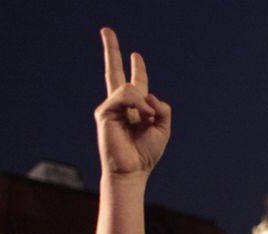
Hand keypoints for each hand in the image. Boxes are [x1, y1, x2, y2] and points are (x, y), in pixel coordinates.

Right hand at [95, 28, 170, 180]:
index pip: (136, 84)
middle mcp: (121, 105)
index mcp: (136, 109)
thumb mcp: (163, 129)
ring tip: (149, 119)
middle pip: (114, 72)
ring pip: (130, 87)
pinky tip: (144, 117)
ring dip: (145, 103)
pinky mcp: (104, 111)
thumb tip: (149, 95)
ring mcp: (111, 107)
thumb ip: (162, 108)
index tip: (136, 55)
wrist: (132, 170)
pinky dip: (138, 104)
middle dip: (111, 50)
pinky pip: (125, 95)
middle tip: (106, 29)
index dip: (138, 69)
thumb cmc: (146, 154)